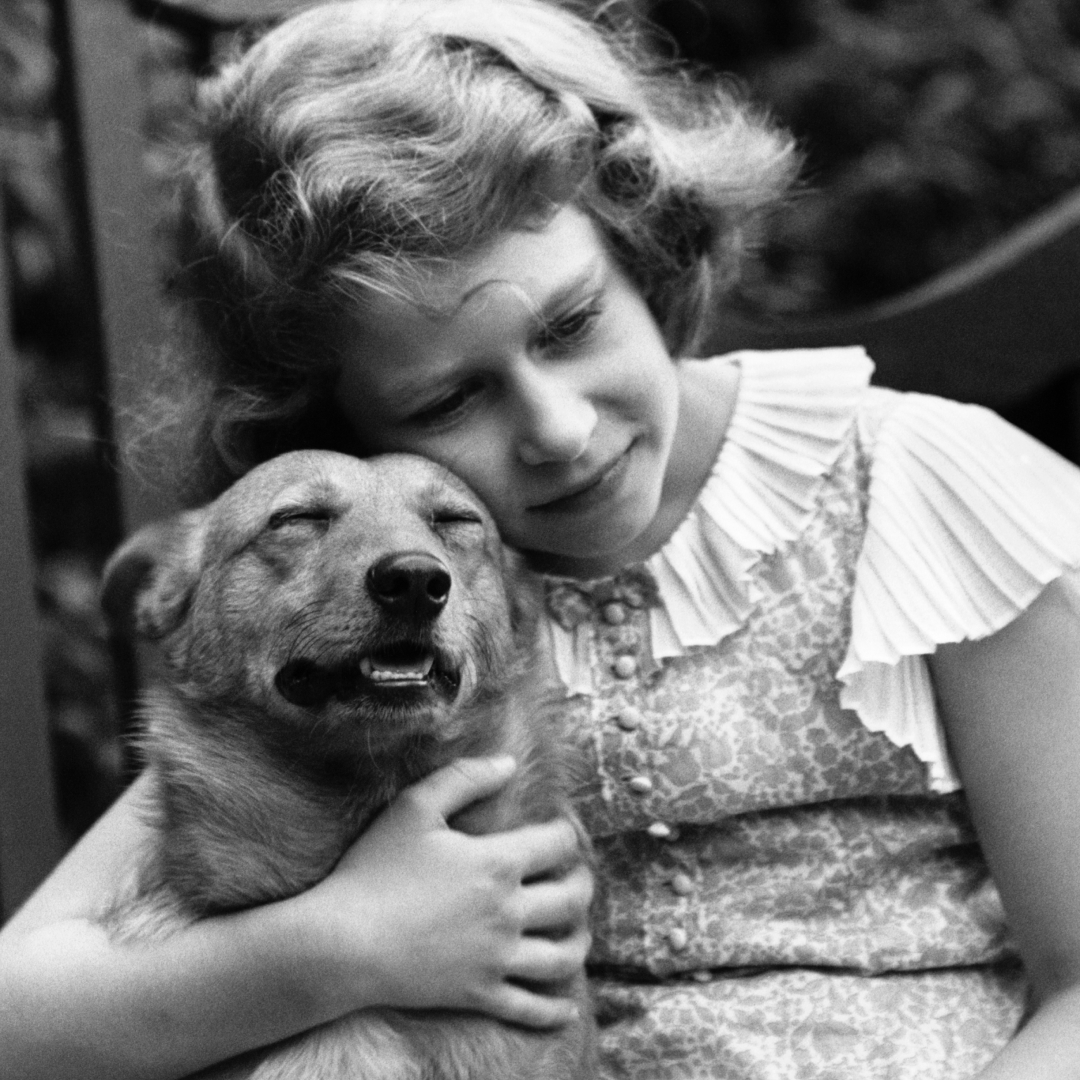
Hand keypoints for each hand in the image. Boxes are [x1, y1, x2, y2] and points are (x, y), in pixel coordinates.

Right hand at [293, 756, 592, 1028]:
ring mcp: (496, 958)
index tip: (561, 829)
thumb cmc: (373, 869)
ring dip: (579, 940)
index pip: (558, 844)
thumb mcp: (414, 807)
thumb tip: (510, 763)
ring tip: (578, 931)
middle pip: (572, 898)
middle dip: (583, 883)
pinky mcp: (479, 993)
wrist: (341, 943)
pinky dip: (555, 1010)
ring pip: (563, 956)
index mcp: (496, 863)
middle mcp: (507, 912)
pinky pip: (531, 1007)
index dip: (567, 832)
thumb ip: (465, 778)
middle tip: (578, 876)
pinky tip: (566, 1008)